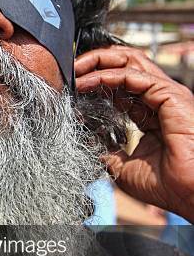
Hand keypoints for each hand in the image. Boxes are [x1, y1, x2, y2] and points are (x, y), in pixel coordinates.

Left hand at [75, 45, 193, 221]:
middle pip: (126, 65)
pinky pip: (132, 75)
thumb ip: (108, 152)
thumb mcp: (123, 166)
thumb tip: (89, 145)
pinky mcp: (169, 94)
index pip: (122, 87)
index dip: (96, 84)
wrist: (188, 193)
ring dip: (99, 62)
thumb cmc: (166, 185)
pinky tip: (87, 82)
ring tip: (76, 69)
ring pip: (130, 61)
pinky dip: (106, 75)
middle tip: (72, 70)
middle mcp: (160, 100)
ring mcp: (166, 94)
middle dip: (97, 62)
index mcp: (152, 115)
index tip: (73, 90)